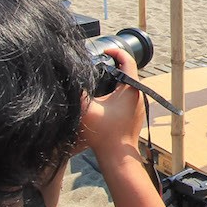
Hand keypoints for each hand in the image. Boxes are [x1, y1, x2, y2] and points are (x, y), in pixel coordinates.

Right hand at [79, 48, 143, 162]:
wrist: (117, 157)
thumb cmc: (104, 134)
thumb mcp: (86, 109)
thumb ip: (78, 92)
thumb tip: (69, 77)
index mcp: (131, 88)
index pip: (128, 60)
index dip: (116, 51)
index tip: (104, 50)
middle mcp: (138, 94)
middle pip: (128, 70)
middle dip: (113, 64)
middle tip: (98, 61)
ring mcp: (138, 104)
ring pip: (127, 83)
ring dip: (115, 77)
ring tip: (99, 75)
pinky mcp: (134, 113)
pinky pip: (127, 94)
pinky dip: (116, 90)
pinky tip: (103, 94)